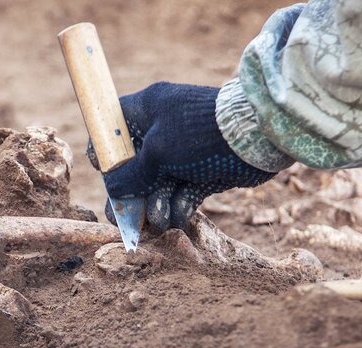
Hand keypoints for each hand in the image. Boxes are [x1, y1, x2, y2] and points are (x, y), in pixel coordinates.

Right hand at [88, 82, 275, 230]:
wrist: (256, 138)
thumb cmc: (200, 133)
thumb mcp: (157, 152)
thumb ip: (130, 173)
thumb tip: (112, 190)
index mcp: (146, 111)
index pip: (113, 129)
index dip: (105, 154)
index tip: (107, 175)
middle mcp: (161, 131)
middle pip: (132, 168)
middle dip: (131, 196)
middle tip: (126, 221)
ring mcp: (181, 154)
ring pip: (156, 187)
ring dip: (155, 207)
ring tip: (159, 222)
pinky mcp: (200, 173)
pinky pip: (180, 194)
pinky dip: (177, 208)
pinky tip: (179, 217)